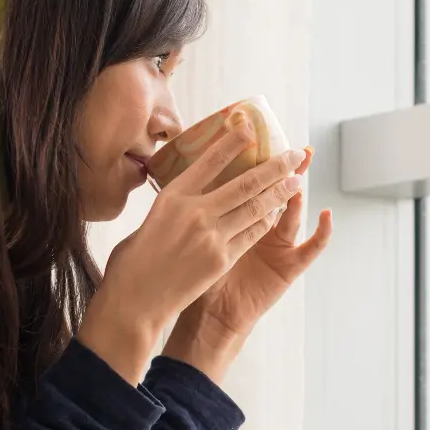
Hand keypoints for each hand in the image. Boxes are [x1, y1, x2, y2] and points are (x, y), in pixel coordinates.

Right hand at [78, 122, 307, 381]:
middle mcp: (195, 211)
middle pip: (245, 182)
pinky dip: (267, 221)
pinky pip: (252, 234)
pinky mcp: (222, 259)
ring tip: (296, 180)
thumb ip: (174, 207)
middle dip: (274, 166)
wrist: (134, 301)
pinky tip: (277, 213)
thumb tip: (189, 198)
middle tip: (293, 154)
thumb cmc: (133, 261)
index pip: (210, 160)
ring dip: (280, 192)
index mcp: (173, 196)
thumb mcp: (151, 220)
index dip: (235, 142)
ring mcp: (211, 236)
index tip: (252, 128)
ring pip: (256, 207)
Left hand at [177, 152, 332, 342]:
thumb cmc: (198, 277)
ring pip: (292, 215)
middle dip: (284, 170)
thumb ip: (194, 215)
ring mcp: (280, 247)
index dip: (257, 164)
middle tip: (294, 147)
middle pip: (276, 193)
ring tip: (301, 173)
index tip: (260, 137)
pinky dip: (323, 233)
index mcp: (241, 219)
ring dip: (297, 194)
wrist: (212, 316)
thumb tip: (174, 185)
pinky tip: (328, 215)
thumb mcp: (195, 239)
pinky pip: (311, 249)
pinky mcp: (290, 267)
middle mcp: (265, 230)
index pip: (252, 187)